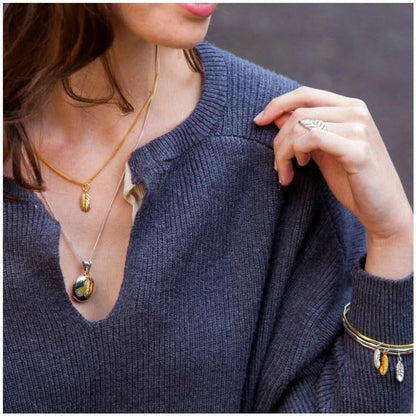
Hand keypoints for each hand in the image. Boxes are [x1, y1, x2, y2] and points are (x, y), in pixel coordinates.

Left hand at [254, 86, 412, 278]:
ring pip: (300, 126)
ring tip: (286, 173)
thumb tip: (276, 115)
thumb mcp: (321, 151)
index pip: (305, 94)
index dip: (277, 104)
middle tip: (277, 166)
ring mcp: (358, 128)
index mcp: (349, 107)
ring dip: (283, 153)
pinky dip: (295, 155)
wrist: (381, 209)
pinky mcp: (357, 149)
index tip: (258, 122)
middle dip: (278, 141)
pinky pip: (311, 139)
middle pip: (298, 112)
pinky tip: (299, 170)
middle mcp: (356, 111)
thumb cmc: (351, 180)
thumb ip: (304, 131)